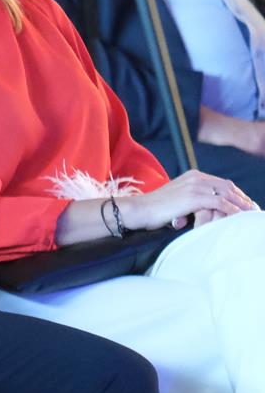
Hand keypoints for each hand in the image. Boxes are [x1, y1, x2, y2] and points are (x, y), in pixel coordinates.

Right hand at [118, 171, 257, 230]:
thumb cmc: (153, 209)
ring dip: (241, 205)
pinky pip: (220, 203)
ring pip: (227, 194)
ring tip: (251, 214)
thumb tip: (203, 209)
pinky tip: (239, 217)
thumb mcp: (175, 199)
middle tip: (253, 209)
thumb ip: (190, 199)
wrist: (138, 210)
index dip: (235, 193)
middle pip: (227, 187)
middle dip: (242, 198)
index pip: (221, 183)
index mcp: (192, 176)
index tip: (244, 203)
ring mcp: (195, 186)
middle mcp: (196, 177)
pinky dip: (232, 210)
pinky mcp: (194, 197)